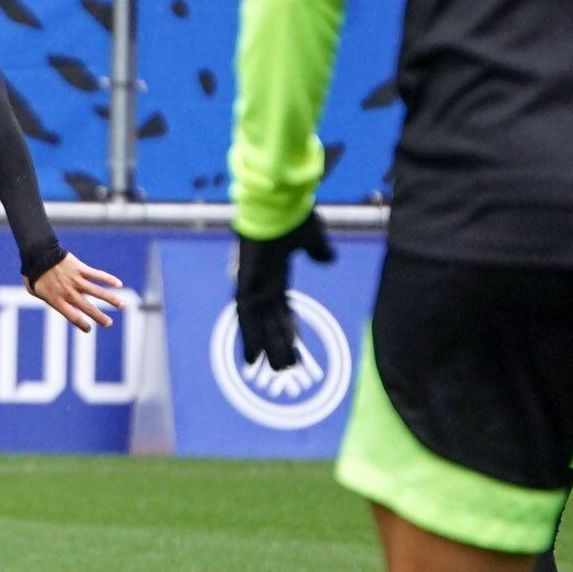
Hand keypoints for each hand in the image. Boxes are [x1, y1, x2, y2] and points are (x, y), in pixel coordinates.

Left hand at [29, 253, 124, 331]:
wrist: (38, 254)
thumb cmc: (34, 273)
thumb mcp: (36, 291)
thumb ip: (48, 299)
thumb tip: (57, 304)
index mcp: (56, 300)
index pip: (73, 317)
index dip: (82, 324)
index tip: (89, 329)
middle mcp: (68, 292)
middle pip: (88, 308)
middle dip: (100, 317)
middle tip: (109, 323)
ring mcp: (76, 280)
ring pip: (97, 292)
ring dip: (111, 299)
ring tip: (122, 305)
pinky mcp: (80, 269)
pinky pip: (97, 275)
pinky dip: (109, 279)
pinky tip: (119, 284)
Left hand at [234, 212, 335, 369]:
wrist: (281, 200)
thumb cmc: (292, 214)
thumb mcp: (312, 238)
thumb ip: (318, 251)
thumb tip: (327, 260)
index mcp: (275, 272)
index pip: (281, 309)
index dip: (286, 329)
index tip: (293, 349)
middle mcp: (261, 280)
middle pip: (269, 321)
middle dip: (277, 345)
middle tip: (283, 370)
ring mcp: (251, 280)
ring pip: (256, 323)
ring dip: (264, 347)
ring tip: (272, 371)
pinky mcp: (245, 280)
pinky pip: (245, 315)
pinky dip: (248, 336)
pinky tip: (251, 357)